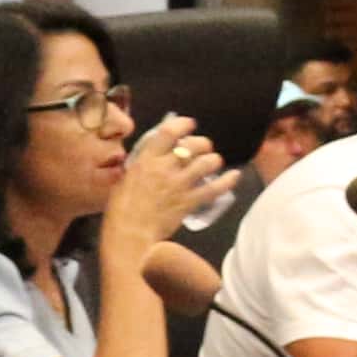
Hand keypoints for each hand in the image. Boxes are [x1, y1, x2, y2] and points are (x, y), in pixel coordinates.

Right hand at [106, 114, 226, 250]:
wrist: (129, 232)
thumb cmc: (121, 208)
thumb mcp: (125, 178)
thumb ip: (141, 166)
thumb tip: (151, 157)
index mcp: (146, 160)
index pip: (168, 132)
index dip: (182, 124)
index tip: (189, 123)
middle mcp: (165, 168)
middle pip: (192, 146)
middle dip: (202, 143)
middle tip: (203, 147)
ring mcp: (179, 185)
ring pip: (206, 163)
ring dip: (214, 159)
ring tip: (214, 161)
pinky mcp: (189, 202)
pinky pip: (214, 188)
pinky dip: (228, 181)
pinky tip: (234, 176)